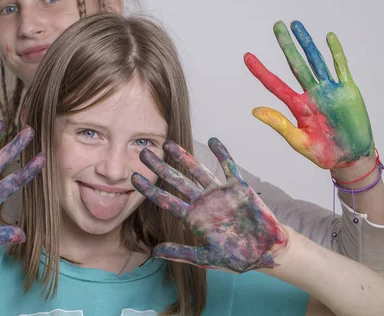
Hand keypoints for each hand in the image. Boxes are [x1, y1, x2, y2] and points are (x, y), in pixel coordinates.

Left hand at [132, 138, 286, 272]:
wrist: (264, 252)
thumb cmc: (235, 256)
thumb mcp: (205, 258)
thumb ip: (180, 253)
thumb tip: (154, 252)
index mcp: (192, 217)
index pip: (165, 199)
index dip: (149, 189)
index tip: (133, 178)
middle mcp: (202, 201)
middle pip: (176, 180)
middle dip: (160, 167)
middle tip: (144, 153)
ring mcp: (218, 192)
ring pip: (197, 170)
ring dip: (183, 156)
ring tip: (168, 143)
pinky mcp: (237, 187)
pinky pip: (228, 166)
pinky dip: (221, 154)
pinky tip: (212, 141)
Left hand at [245, 21, 372, 168]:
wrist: (350, 158)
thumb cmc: (323, 154)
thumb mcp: (298, 141)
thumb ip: (279, 124)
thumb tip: (254, 110)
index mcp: (297, 106)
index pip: (274, 84)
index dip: (260, 70)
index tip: (247, 56)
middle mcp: (311, 94)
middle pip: (295, 64)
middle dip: (286, 45)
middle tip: (277, 25)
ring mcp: (329, 91)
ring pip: (315, 61)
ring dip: (307, 43)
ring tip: (296, 25)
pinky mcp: (348, 91)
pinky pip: (341, 67)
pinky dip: (335, 53)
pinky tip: (328, 38)